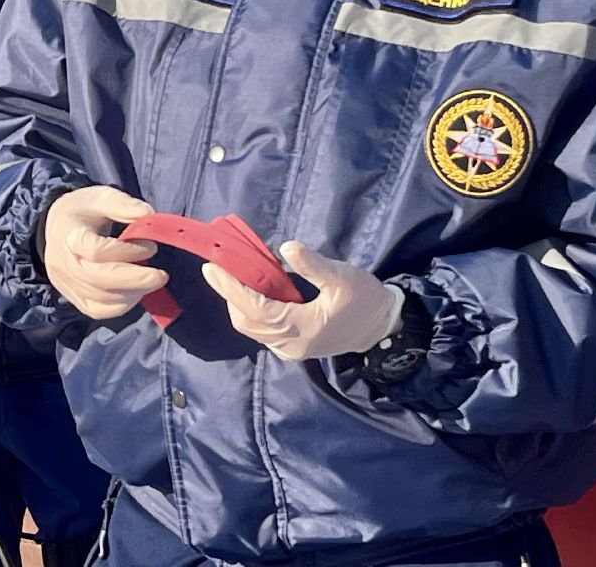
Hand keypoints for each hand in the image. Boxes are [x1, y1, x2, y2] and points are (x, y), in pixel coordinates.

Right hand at [43, 186, 166, 318]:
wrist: (58, 228)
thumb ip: (123, 204)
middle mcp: (62, 263)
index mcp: (68, 234)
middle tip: (161, 276)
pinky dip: (121, 305)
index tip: (150, 245)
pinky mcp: (73, 298)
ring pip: (99, 300)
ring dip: (131, 293)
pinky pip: (98, 311)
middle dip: (134, 280)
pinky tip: (135, 292)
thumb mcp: (101, 197)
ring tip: (149, 279)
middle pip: (97, 280)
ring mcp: (65, 284)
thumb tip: (149, 215)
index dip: (127, 252)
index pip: (96, 251)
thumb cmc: (83, 211)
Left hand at [201, 241, 404, 359]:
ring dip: (238, 302)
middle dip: (229, 294)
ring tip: (230, 275)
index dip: (231, 288)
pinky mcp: (292, 346)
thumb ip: (313, 265)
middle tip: (217, 267)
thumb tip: (286, 247)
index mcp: (301, 329)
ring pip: (251, 327)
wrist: (384, 327)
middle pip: (246, 320)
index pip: (255, 308)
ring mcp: (289, 349)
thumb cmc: (365, 300)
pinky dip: (251, 310)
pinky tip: (250, 290)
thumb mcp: (343, 277)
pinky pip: (261, 330)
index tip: (212, 268)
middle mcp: (289, 344)